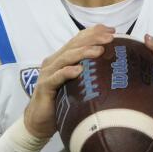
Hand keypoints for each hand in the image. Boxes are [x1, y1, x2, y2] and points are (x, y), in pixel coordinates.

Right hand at [24, 24, 114, 138]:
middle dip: (93, 39)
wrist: (39, 121)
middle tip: (110, 38)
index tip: (112, 30)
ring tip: (99, 51)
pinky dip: (67, 72)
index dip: (94, 32)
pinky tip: (78, 70)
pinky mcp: (44, 87)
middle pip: (74, 45)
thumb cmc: (61, 101)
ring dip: (83, 52)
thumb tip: (112, 66)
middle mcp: (54, 62)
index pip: (78, 40)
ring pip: (66, 58)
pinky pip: (56, 78)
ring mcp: (48, 73)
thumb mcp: (77, 83)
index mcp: (62, 58)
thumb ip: (88, 72)